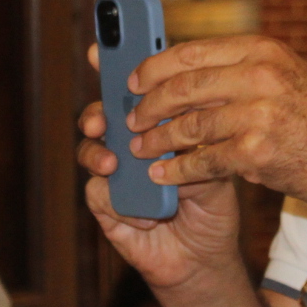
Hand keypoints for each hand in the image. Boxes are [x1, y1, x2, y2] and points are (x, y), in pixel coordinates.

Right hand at [77, 43, 245, 295]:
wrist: (206, 255)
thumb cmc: (212, 203)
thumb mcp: (217, 162)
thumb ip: (199, 137)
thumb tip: (180, 114)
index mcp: (158, 124)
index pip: (134, 90)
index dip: (113, 67)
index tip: (99, 50)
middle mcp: (130, 143)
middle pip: (102, 114)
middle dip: (98, 110)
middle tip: (104, 117)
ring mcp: (115, 174)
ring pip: (90, 151)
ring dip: (98, 153)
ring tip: (114, 162)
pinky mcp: (106, 207)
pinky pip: (98, 193)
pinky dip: (120, 200)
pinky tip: (147, 212)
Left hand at [124, 35, 306, 226]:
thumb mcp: (289, 80)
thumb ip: (242, 73)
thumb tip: (184, 76)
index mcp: (264, 50)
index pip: (192, 51)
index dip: (154, 67)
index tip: (132, 80)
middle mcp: (260, 75)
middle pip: (183, 86)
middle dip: (147, 105)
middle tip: (129, 119)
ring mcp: (259, 114)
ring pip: (188, 125)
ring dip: (156, 140)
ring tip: (139, 150)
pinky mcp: (257, 152)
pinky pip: (202, 161)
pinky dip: (177, 170)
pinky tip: (162, 175)